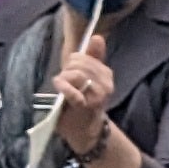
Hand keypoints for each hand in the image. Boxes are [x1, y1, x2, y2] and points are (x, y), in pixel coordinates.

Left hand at [51, 30, 119, 155]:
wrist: (84, 130)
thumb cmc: (82, 102)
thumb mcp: (88, 78)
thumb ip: (93, 58)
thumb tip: (97, 37)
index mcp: (106, 73)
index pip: (85, 56)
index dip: (72, 62)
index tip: (69, 72)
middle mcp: (106, 83)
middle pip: (79, 63)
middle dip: (67, 70)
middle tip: (64, 82)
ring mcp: (99, 94)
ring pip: (76, 74)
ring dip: (64, 80)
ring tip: (63, 88)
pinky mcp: (88, 105)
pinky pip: (73, 90)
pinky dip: (65, 89)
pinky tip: (61, 91)